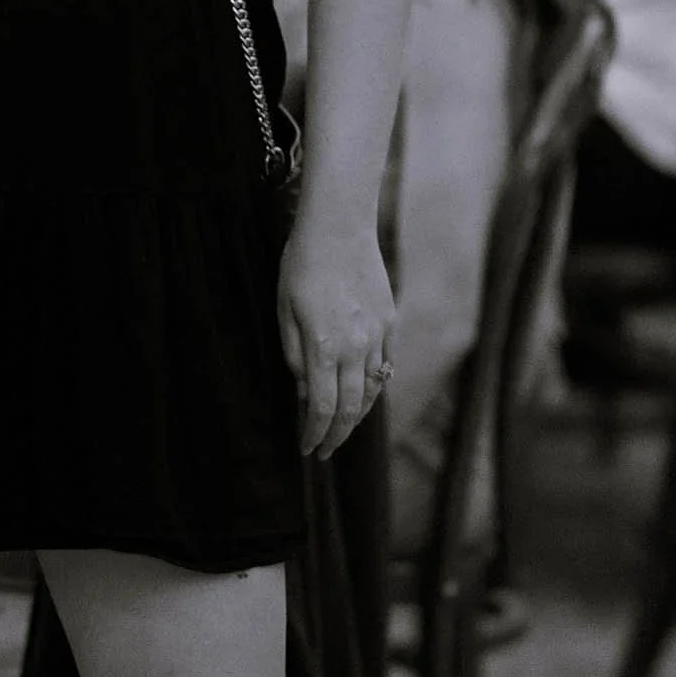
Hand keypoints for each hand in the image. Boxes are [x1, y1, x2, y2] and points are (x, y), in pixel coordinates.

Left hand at [277, 215, 395, 461]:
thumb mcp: (284, 311)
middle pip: (351, 408)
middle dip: (336, 436)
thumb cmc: (301, 264)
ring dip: (357, 416)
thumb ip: (295, 357)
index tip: (306, 449)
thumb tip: (306, 394)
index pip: (322, 409)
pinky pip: (386, 365)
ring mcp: (378, 335)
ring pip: (372, 390)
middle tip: (323, 451)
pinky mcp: (390, 322)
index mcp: (323, 347)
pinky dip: (375, 386)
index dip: (314, 434)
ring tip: (342, 429)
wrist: (340, 225)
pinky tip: (364, 395)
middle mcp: (355, 346)